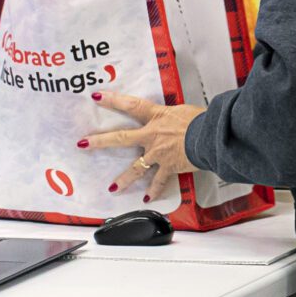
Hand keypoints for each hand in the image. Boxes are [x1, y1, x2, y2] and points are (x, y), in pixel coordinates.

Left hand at [83, 92, 204, 204]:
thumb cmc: (204, 121)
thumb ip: (174, 116)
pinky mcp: (169, 167)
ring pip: (136, 168)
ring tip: (113, 187)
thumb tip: (175, 117)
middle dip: (100, 141)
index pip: (130, 105)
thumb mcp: (185, 111)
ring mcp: (159, 153)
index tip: (96, 97)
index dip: (112, 100)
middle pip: (121, 138)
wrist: (211, 137)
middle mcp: (152, 135)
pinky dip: (154, 191)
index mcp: (157, 116)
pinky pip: (159, 182)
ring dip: (124, 179)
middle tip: (84, 144)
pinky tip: (147, 199)